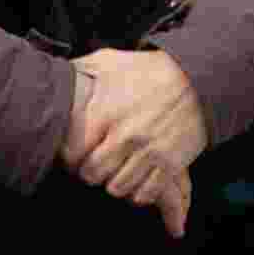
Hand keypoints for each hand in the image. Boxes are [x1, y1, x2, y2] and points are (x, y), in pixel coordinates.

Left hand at [61, 47, 207, 238]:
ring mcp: (150, 151)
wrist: (197, 79)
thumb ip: (81, 69)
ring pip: (118, 188)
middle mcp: (126, 136)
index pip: (74, 153)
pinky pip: (147, 192)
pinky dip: (138, 193)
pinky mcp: (171, 163)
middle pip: (94, 175)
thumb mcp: (110, 62)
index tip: (72, 156)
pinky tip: (135, 180)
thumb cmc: (149, 71)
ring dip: (114, 184)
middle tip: (94, 168)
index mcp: (107, 112)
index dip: (69, 158)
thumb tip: (56, 72)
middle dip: (91, 174)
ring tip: (115, 173)